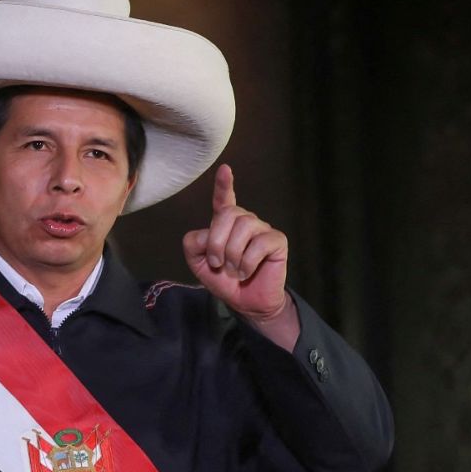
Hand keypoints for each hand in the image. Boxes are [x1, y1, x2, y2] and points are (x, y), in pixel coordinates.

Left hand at [183, 164, 299, 349]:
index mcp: (225, 224)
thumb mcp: (199, 264)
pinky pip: (259, 243)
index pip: (224, 200)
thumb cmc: (225, 280)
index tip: (225, 169)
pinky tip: (246, 272)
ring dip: (232, 255)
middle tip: (218, 264)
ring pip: (243, 226)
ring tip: (233, 270)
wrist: (246, 302)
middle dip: (217, 241)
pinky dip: (247, 262)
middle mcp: (244, 221)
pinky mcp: (276, 241)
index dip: (223, 184)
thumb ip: (194, 245)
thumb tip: (207, 234)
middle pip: (228, 213)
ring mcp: (262, 229)